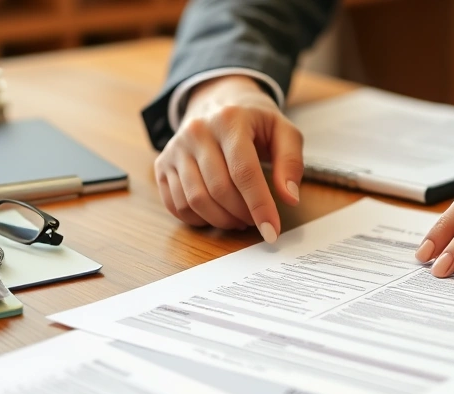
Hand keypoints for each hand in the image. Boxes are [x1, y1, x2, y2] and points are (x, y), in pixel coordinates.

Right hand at [154, 75, 303, 242]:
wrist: (216, 101)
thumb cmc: (254, 122)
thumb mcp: (283, 132)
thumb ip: (291, 162)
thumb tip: (289, 198)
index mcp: (229, 119)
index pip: (244, 171)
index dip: (259, 206)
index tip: (272, 232)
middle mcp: (196, 131)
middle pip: (219, 189)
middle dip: (242, 214)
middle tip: (256, 220)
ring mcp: (175, 148)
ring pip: (195, 201)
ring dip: (222, 220)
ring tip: (239, 218)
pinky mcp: (162, 165)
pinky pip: (177, 205)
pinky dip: (199, 219)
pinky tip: (217, 214)